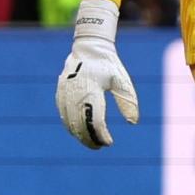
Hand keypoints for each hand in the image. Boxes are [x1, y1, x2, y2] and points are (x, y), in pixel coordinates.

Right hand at [55, 0, 139, 148]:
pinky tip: (79, 132)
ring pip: (68, 120)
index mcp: (91, 88)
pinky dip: (70, 125)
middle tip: (99, 147)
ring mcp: (65, 91)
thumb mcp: (122, 81)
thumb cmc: (109, 65)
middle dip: (88, 138)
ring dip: (78, 134)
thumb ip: (128, 101)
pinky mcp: (60, 92)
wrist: (90, 48)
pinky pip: (63, 113)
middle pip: (79, 124)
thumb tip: (133, 122)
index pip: (94, 119)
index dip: (100, 134)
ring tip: (91, 142)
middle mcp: (75, 91)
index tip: (108, 143)